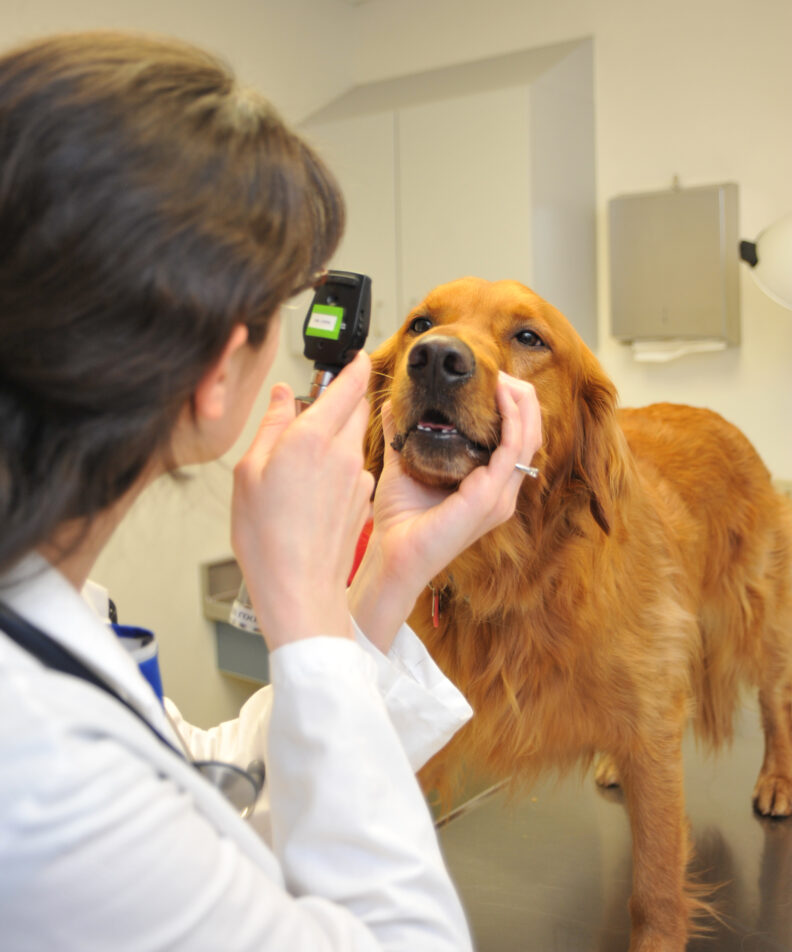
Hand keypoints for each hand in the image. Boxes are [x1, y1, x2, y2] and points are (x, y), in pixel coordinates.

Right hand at [232, 351, 373, 650]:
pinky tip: (313, 492)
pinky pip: (353, 471)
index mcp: (313, 438)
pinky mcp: (363, 502)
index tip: (356, 355)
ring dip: (337, 439)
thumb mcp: (249, 472)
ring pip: (353, 441)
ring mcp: (358, 479)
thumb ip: (270, 426)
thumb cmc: (267, 538)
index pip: (348, 384)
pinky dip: (339, 469)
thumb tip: (281, 397)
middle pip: (354, 410)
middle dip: (343, 400)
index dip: (355, 364)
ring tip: (303, 461)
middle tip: (320, 404)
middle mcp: (344, 454)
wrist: (298, 589)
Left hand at [348, 372, 541, 649]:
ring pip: (529, 436)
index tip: (490, 379)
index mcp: (489, 486)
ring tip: (502, 378)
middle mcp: (501, 491)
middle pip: (532, 433)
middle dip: (521, 397)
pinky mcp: (489, 498)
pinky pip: (512, 448)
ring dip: (520, 401)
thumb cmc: (399, 521)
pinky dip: (511, 417)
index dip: (512, 405)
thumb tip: (391, 404)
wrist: (391, 554)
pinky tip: (499, 394)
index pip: (519, 438)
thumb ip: (402, 434)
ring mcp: (500, 496)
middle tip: (498, 373)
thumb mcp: (404, 465)